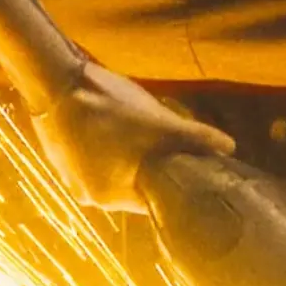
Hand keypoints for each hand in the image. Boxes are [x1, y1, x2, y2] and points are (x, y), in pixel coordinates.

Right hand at [31, 59, 234, 213]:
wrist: (55, 86)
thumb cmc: (108, 104)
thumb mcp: (156, 120)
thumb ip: (192, 136)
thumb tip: (230, 147)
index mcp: (117, 196)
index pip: (158, 199)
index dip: (176, 183)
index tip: (192, 170)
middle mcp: (97, 199)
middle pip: (137, 189)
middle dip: (155, 172)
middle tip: (173, 151)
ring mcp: (78, 184)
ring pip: (118, 177)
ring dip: (132, 163)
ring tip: (144, 141)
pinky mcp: (65, 168)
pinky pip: (98, 168)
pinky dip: (111, 157)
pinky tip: (118, 135)